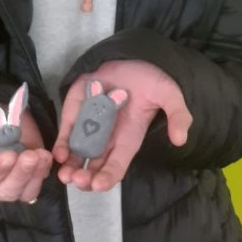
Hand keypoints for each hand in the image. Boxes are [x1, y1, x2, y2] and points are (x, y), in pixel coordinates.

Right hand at [0, 104, 52, 202]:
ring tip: (41, 156)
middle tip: (30, 155)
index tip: (9, 155)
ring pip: (27, 190)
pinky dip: (45, 170)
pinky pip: (40, 178)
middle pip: (8, 191)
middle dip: (20, 174)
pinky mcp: (32, 171)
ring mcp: (15, 180)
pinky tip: (46, 155)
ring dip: (35, 175)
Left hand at [53, 60, 191, 191]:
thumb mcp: (169, 95)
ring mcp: (90, 126)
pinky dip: (62, 145)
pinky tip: (60, 153)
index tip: (98, 185)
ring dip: (70, 168)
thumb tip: (181, 139)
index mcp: (128, 139)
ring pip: (78, 155)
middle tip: (78, 180)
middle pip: (94, 166)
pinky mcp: (76, 112)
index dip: (107, 177)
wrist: (131, 56)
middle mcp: (108, 138)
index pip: (116, 166)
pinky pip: (67, 133)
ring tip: (64, 175)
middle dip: (85, 178)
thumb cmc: (150, 78)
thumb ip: (178, 115)